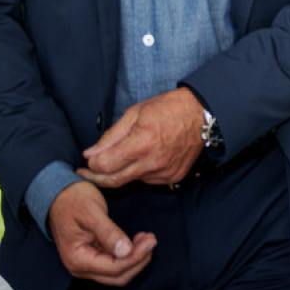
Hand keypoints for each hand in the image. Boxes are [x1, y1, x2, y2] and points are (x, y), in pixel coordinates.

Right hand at [48, 181, 155, 285]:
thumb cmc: (73, 200)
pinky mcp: (93, 257)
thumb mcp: (92, 213)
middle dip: (139, 260)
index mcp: (77, 259)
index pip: (114, 268)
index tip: (151, 241)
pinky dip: (129, 256)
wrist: (59, 194)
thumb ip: (108, 233)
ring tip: (147, 239)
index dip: (136, 257)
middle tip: (152, 239)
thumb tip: (126, 251)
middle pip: (118, 276)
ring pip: (118, 273)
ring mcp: (86, 265)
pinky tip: (138, 241)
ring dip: (136, 259)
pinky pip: (115, 264)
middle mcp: (80, 268)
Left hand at [78, 88, 204, 188]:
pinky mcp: (172, 178)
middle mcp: (152, 163)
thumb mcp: (135, 113)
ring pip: (131, 180)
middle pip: (114, 181)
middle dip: (97, 177)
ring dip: (122, 172)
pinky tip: (144, 158)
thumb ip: (111, 136)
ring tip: (123, 157)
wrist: (202, 114)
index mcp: (141, 144)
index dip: (92, 164)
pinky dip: (140, 172)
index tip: (87, 161)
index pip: (104, 166)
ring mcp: (164, 173)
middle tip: (87, 171)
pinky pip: (147, 180)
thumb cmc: (168, 108)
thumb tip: (90, 154)